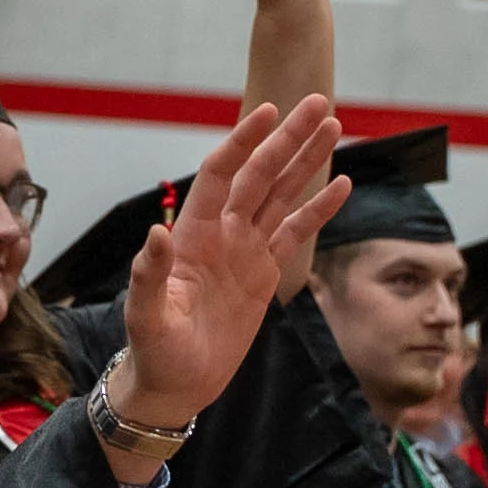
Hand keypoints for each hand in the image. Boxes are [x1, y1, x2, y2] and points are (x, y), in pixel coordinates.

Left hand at [107, 96, 350, 431]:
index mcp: (192, 235)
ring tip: (334, 126)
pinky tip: (342, 183)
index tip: (268, 111)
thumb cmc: (153, 350)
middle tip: (318, 103)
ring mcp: (245, 250)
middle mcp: (221, 233)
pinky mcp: (265, 273)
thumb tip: (154, 233)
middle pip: (260, 174)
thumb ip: (149, 275)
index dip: (242, 142)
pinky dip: (318, 209)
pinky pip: (295, 232)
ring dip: (306, 161)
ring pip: (281, 194)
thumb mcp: (146, 316)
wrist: (175, 384)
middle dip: (288, 138)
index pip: (220, 174)